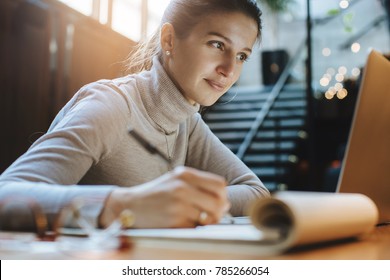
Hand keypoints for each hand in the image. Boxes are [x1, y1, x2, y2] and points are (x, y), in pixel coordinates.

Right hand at [100, 166, 228, 227]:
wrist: (130, 205)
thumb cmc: (156, 193)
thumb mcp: (176, 180)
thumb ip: (199, 186)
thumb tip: (225, 202)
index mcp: (185, 174)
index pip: (219, 184)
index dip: (223, 195)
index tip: (220, 201)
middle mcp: (182, 187)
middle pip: (219, 201)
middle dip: (220, 211)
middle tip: (214, 215)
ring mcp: (178, 205)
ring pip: (210, 217)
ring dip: (209, 222)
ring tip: (199, 220)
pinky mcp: (174, 222)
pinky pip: (196, 228)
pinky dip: (195, 228)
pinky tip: (186, 224)